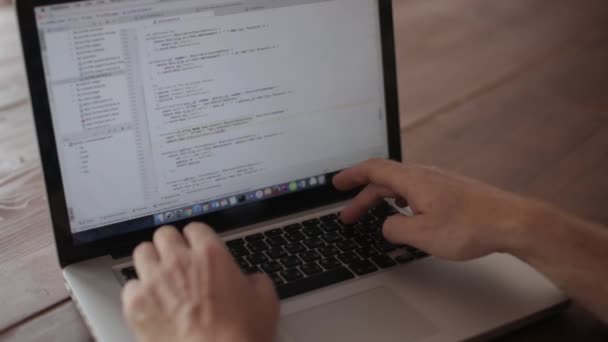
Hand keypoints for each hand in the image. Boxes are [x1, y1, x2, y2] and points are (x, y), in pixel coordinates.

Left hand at [121, 223, 279, 341]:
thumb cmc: (239, 335)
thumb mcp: (264, 300)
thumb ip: (253, 280)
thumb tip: (249, 281)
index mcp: (210, 254)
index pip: (195, 228)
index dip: (197, 239)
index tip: (197, 247)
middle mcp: (179, 262)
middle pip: (164, 234)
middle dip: (171, 245)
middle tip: (177, 259)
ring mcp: (154, 282)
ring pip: (142, 253)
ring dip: (151, 262)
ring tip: (159, 276)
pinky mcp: (136, 305)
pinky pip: (129, 286)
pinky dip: (138, 293)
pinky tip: (149, 303)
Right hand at [334, 159, 540, 260]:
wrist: (512, 222)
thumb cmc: (471, 226)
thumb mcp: (423, 234)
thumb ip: (396, 229)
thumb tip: (387, 226)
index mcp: (413, 180)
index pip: (373, 169)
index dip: (352, 175)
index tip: (337, 182)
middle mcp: (425, 175)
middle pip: (385, 180)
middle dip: (363, 197)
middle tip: (348, 215)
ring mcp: (439, 182)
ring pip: (401, 187)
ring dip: (382, 201)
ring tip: (373, 217)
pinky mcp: (451, 191)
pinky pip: (416, 192)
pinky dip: (400, 202)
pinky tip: (406, 216)